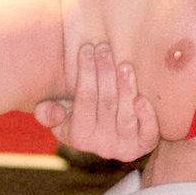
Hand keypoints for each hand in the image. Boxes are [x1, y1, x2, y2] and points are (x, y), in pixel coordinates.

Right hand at [34, 42, 157, 161]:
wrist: (111, 137)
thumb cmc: (82, 117)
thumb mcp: (59, 117)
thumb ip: (47, 113)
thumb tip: (56, 111)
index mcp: (79, 136)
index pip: (84, 99)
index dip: (85, 73)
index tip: (87, 48)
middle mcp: (102, 145)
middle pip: (106, 103)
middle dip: (105, 72)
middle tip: (104, 48)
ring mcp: (125, 146)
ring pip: (126, 115)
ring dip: (126, 89)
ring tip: (124, 65)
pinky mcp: (145, 144)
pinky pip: (148, 132)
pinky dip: (146, 115)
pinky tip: (142, 97)